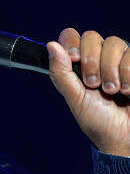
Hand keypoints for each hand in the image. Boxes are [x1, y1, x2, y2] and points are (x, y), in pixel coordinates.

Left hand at [47, 28, 129, 156]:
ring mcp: (119, 60)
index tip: (74, 59)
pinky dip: (128, 74)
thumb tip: (51, 45)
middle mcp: (98, 57)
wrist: (124, 137)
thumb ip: (61, 72)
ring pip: (114, 43)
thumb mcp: (74, 97)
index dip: (72, 43)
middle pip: (92, 36)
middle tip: (93, 84)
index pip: (71, 36)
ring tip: (111, 91)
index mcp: (78, 63)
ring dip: (110, 70)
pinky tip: (127, 90)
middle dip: (91, 61)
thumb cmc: (98, 120)